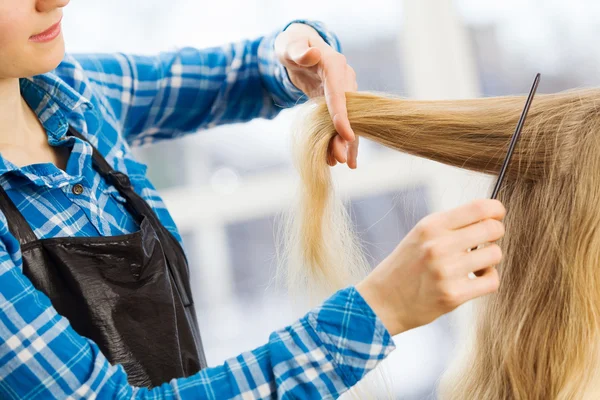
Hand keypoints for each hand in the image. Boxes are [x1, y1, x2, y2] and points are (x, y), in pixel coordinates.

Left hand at [275, 23, 358, 167]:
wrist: (298, 48)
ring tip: (339, 163)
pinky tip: (339, 160)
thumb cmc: (292, 47)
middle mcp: (344, 79)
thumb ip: (299, 50)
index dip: (342, 114)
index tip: (346, 134)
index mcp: (334, 64)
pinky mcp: (338, 102)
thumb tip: (312, 54)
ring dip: (344, 142)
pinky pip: (341, 122)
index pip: (340, 92)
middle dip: (345, 136)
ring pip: (348, 120)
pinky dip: (340, 140)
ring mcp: (343, 91)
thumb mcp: (290, 46)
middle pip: (348, 111)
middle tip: (339, 159)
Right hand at [356, 199, 505, 335]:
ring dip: (489, 259)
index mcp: (430, 225)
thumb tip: (492, 216)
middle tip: (483, 243)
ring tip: (473, 264)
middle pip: (493, 229)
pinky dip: (487, 279)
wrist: (383, 301)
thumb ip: (451, 225)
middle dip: (495, 234)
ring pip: (495, 254)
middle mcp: (438, 245)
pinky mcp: (453, 295)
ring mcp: (446, 271)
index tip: (496, 216)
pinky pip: (491, 281)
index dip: (496, 210)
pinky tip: (473, 279)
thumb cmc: (406, 265)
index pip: (479, 208)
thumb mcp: (420, 235)